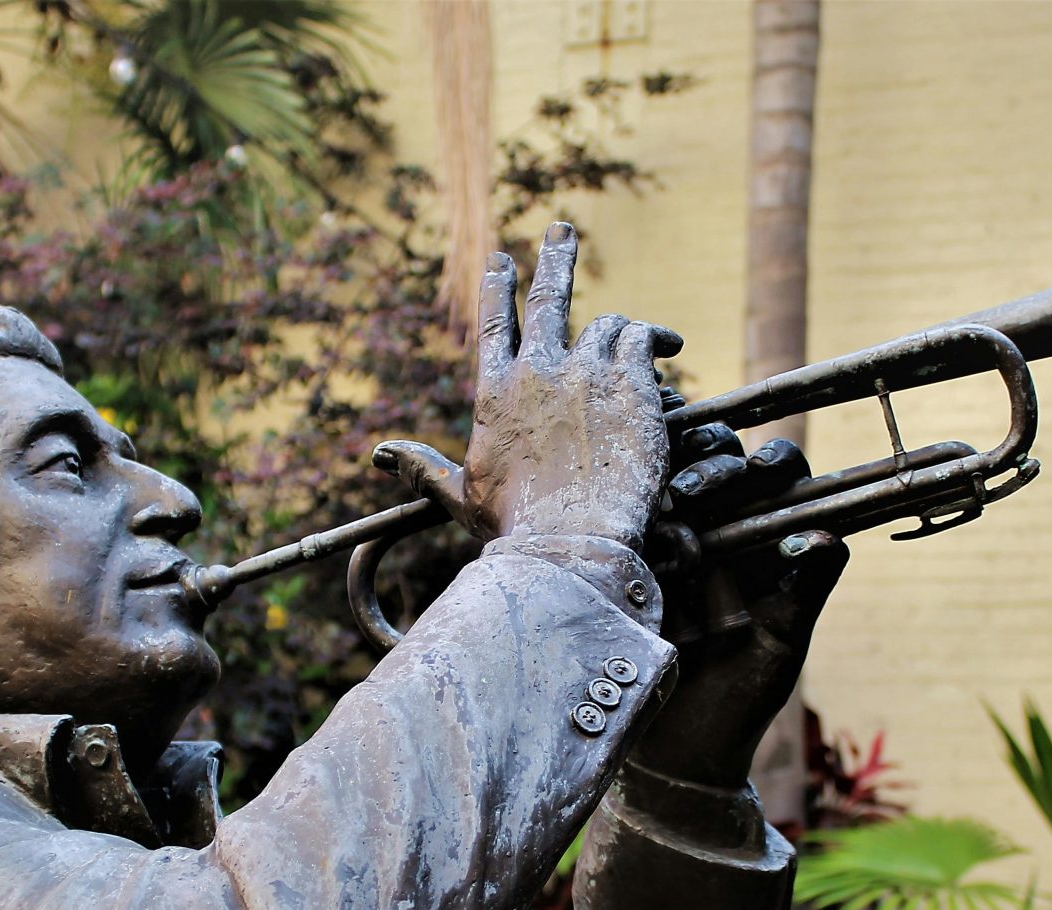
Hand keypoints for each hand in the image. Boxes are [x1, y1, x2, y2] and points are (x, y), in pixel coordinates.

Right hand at [375, 222, 681, 548]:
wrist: (568, 539)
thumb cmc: (514, 526)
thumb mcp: (459, 495)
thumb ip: (424, 467)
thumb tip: (382, 454)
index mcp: (495, 393)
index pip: (494, 325)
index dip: (496, 287)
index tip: (500, 259)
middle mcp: (537, 371)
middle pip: (547, 298)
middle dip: (554, 257)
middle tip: (562, 229)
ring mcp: (584, 372)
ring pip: (606, 324)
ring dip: (622, 327)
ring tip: (640, 334)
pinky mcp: (628, 381)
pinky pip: (642, 340)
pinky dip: (655, 338)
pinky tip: (668, 346)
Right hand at [628, 432, 848, 788]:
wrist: (673, 749)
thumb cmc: (738, 697)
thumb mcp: (781, 643)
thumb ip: (805, 588)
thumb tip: (821, 536)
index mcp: (770, 543)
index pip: (779, 478)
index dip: (771, 465)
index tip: (761, 476)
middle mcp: (722, 531)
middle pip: (721, 464)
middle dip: (711, 465)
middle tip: (694, 494)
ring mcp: (668, 541)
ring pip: (670, 476)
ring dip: (669, 472)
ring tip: (663, 504)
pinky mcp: (623, 558)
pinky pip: (625, 512)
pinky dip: (627, 490)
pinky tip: (627, 493)